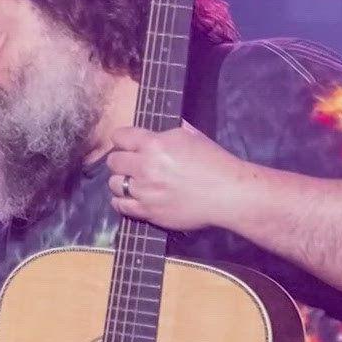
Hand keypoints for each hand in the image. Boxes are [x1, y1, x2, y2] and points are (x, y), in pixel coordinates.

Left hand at [103, 123, 256, 231]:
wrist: (228, 194)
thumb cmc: (215, 163)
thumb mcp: (192, 136)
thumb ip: (169, 132)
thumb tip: (157, 130)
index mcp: (155, 144)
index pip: (120, 136)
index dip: (122, 139)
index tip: (126, 143)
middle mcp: (145, 167)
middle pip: (113, 161)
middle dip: (120, 160)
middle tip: (130, 164)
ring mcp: (145, 191)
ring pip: (114, 184)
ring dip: (121, 181)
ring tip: (132, 182)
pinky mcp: (148, 211)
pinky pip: (121, 206)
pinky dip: (122, 202)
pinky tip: (129, 198)